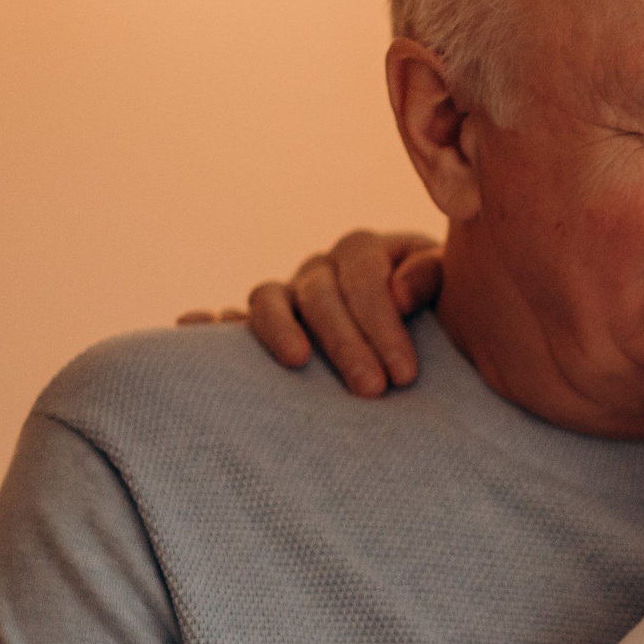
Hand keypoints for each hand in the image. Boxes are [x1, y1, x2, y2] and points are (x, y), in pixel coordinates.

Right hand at [176, 229, 442, 396]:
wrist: (430, 327)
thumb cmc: (442, 310)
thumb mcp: (450, 288)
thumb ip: (431, 276)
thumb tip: (399, 291)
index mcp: (366, 252)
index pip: (364, 277)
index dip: (382, 323)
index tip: (404, 375)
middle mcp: (322, 269)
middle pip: (320, 295)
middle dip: (346, 343)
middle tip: (372, 391)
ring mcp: (289, 295)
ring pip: (269, 299)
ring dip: (278, 330)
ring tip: (296, 363)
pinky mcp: (266, 325)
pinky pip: (231, 320)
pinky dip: (209, 323)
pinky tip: (193, 326)